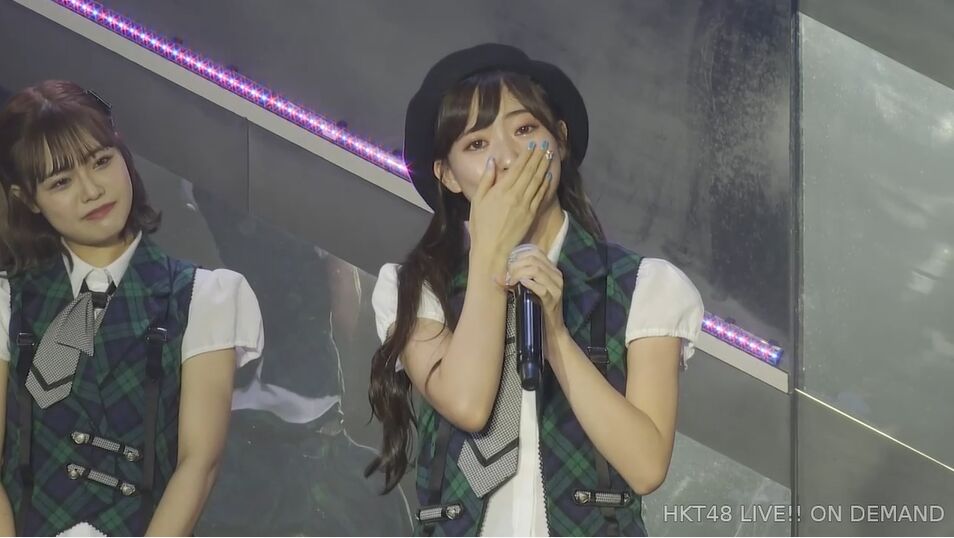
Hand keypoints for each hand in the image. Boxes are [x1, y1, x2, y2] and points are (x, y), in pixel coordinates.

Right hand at [468, 141, 552, 263]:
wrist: (492, 248)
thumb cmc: (481, 225)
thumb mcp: (478, 200)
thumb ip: (486, 180)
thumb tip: (493, 161)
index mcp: (502, 189)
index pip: (518, 167)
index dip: (526, 155)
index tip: (532, 145)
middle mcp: (516, 194)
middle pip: (530, 171)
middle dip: (538, 157)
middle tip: (544, 145)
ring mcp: (526, 204)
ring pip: (538, 181)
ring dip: (544, 167)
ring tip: (549, 155)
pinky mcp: (531, 214)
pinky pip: (540, 196)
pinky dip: (545, 184)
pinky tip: (549, 176)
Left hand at [506, 245, 564, 330]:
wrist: (553, 330)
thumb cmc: (538, 308)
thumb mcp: (528, 291)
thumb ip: (515, 281)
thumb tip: (495, 277)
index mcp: (552, 270)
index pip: (535, 252)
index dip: (518, 256)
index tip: (509, 268)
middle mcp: (556, 276)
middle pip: (533, 260)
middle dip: (516, 266)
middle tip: (507, 278)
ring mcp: (556, 288)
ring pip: (536, 271)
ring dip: (519, 274)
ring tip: (511, 283)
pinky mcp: (553, 301)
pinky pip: (541, 288)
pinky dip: (528, 284)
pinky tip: (520, 285)